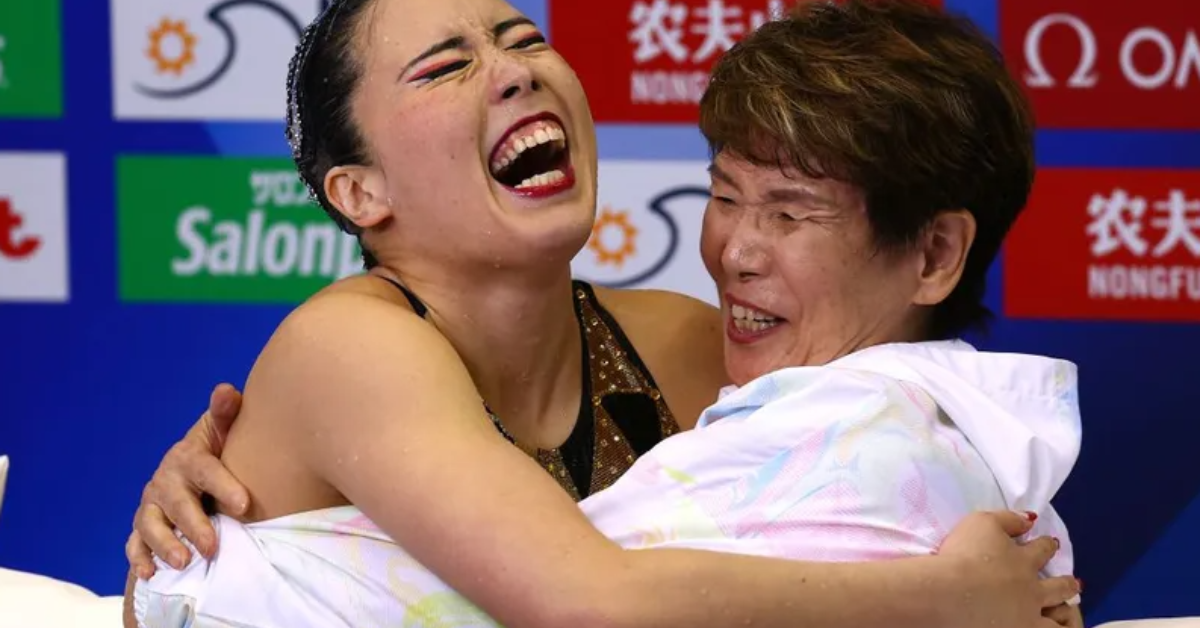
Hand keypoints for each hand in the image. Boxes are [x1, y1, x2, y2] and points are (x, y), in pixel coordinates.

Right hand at [125, 384, 248, 579]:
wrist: (195, 469)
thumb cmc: (217, 451)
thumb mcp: (223, 431)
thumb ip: (225, 414)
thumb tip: (225, 390)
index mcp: (188, 457)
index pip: (204, 470)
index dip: (223, 486)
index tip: (244, 505)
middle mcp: (165, 481)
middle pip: (176, 504)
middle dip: (193, 525)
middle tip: (213, 546)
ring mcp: (151, 505)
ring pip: (150, 525)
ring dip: (164, 545)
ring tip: (184, 562)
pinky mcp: (142, 527)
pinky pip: (135, 545)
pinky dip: (139, 559)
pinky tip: (151, 574)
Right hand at [937, 511, 1081, 627]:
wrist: (949, 592)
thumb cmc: (963, 554)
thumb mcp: (982, 522)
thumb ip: (1008, 519)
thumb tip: (1029, 519)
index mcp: (1023, 561)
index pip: (1042, 550)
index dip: (1047, 545)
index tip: (1051, 543)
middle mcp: (1032, 591)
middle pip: (1058, 587)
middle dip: (1067, 583)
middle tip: (1074, 583)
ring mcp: (1026, 617)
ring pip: (1057, 621)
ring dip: (1064, 616)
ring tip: (1067, 615)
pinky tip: (1039, 627)